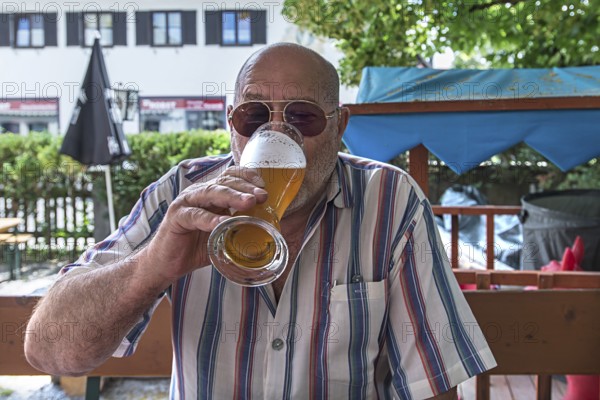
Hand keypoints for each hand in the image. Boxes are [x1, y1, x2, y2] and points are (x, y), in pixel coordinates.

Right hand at [140, 167, 267, 283]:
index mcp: (212, 194)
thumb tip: (268, 231)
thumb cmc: (197, 247)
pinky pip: (195, 215)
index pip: (231, 176)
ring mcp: (187, 203)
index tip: (265, 188)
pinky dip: (210, 218)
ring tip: (249, 202)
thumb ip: (240, 228)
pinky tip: (222, 222)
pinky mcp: (177, 217)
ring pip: (211, 193)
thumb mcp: (223, 235)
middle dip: (246, 187)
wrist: (167, 263)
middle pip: (225, 182)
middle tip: (263, 196)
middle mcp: (199, 193)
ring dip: (232, 196)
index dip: (248, 178)